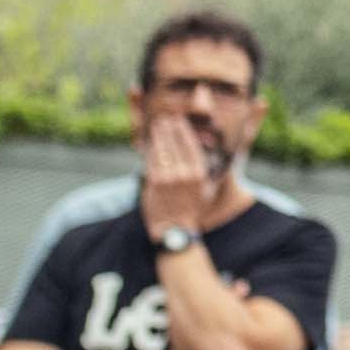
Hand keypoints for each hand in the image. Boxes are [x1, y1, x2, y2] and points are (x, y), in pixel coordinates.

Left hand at [135, 98, 222, 242]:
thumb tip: (188, 150)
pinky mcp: (155, 182)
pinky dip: (149, 151)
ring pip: (162, 149)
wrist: (176, 230)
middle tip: (163, 119)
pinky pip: (151, 161)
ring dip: (158, 136)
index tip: (178, 120)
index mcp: (200, 172)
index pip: (190, 143)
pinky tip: (149, 144)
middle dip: (168, 128)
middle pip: (175, 143)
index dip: (182, 129)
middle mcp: (186, 172)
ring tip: (156, 127)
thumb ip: (194, 169)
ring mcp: (170, 176)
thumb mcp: (201, 188)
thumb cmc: (188, 209)